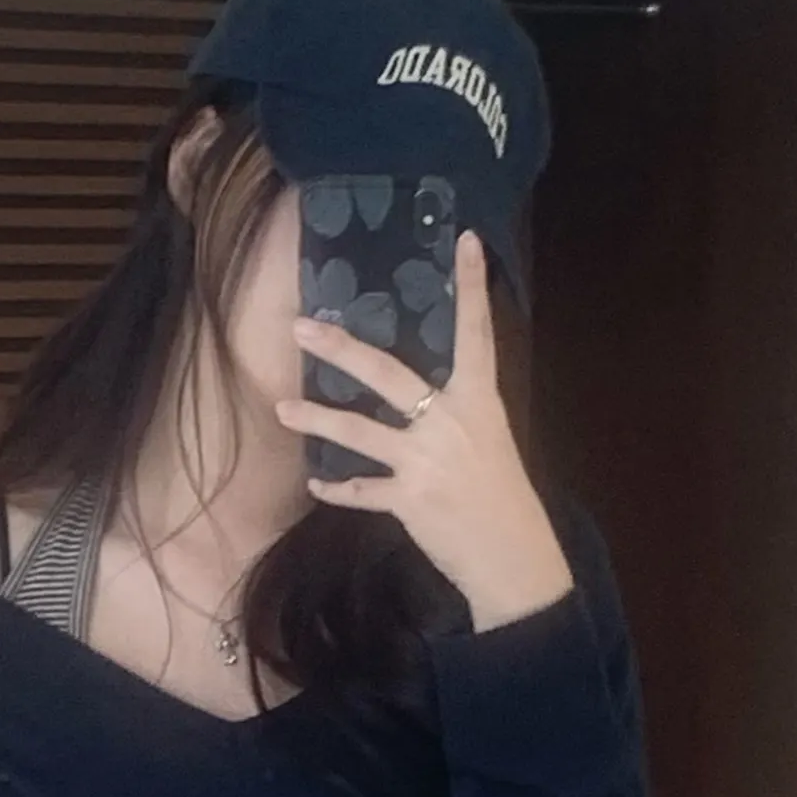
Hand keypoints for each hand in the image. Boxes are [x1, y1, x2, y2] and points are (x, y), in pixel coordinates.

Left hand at [281, 229, 573, 627]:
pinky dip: (337, 488)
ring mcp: (426, 461)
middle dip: (340, 349)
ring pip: (358, 431)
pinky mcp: (409, 500)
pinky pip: (362, 490)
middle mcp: (450, 422)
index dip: (471, 287)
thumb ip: (456, 413)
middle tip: (303, 327)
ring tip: (282, 409)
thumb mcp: (490, 441)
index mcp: (479, 400)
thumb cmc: (502, 496)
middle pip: (386, 373)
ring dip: (316, 419)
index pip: (476, 333)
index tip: (465, 241)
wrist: (513, 556)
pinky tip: (317, 482)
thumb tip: (420, 396)